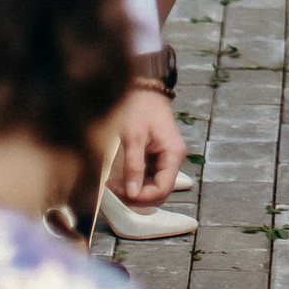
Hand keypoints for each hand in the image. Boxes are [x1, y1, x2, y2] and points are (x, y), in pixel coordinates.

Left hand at [115, 85, 183, 205]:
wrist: (145, 92)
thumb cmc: (140, 109)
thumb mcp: (133, 137)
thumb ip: (134, 166)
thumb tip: (132, 192)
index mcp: (173, 154)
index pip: (162, 189)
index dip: (141, 196)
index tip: (120, 190)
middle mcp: (174, 159)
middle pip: (160, 191)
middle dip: (137, 196)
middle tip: (115, 188)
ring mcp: (167, 159)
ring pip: (154, 187)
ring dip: (136, 190)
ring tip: (116, 182)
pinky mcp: (159, 157)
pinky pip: (150, 177)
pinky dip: (136, 181)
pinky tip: (122, 176)